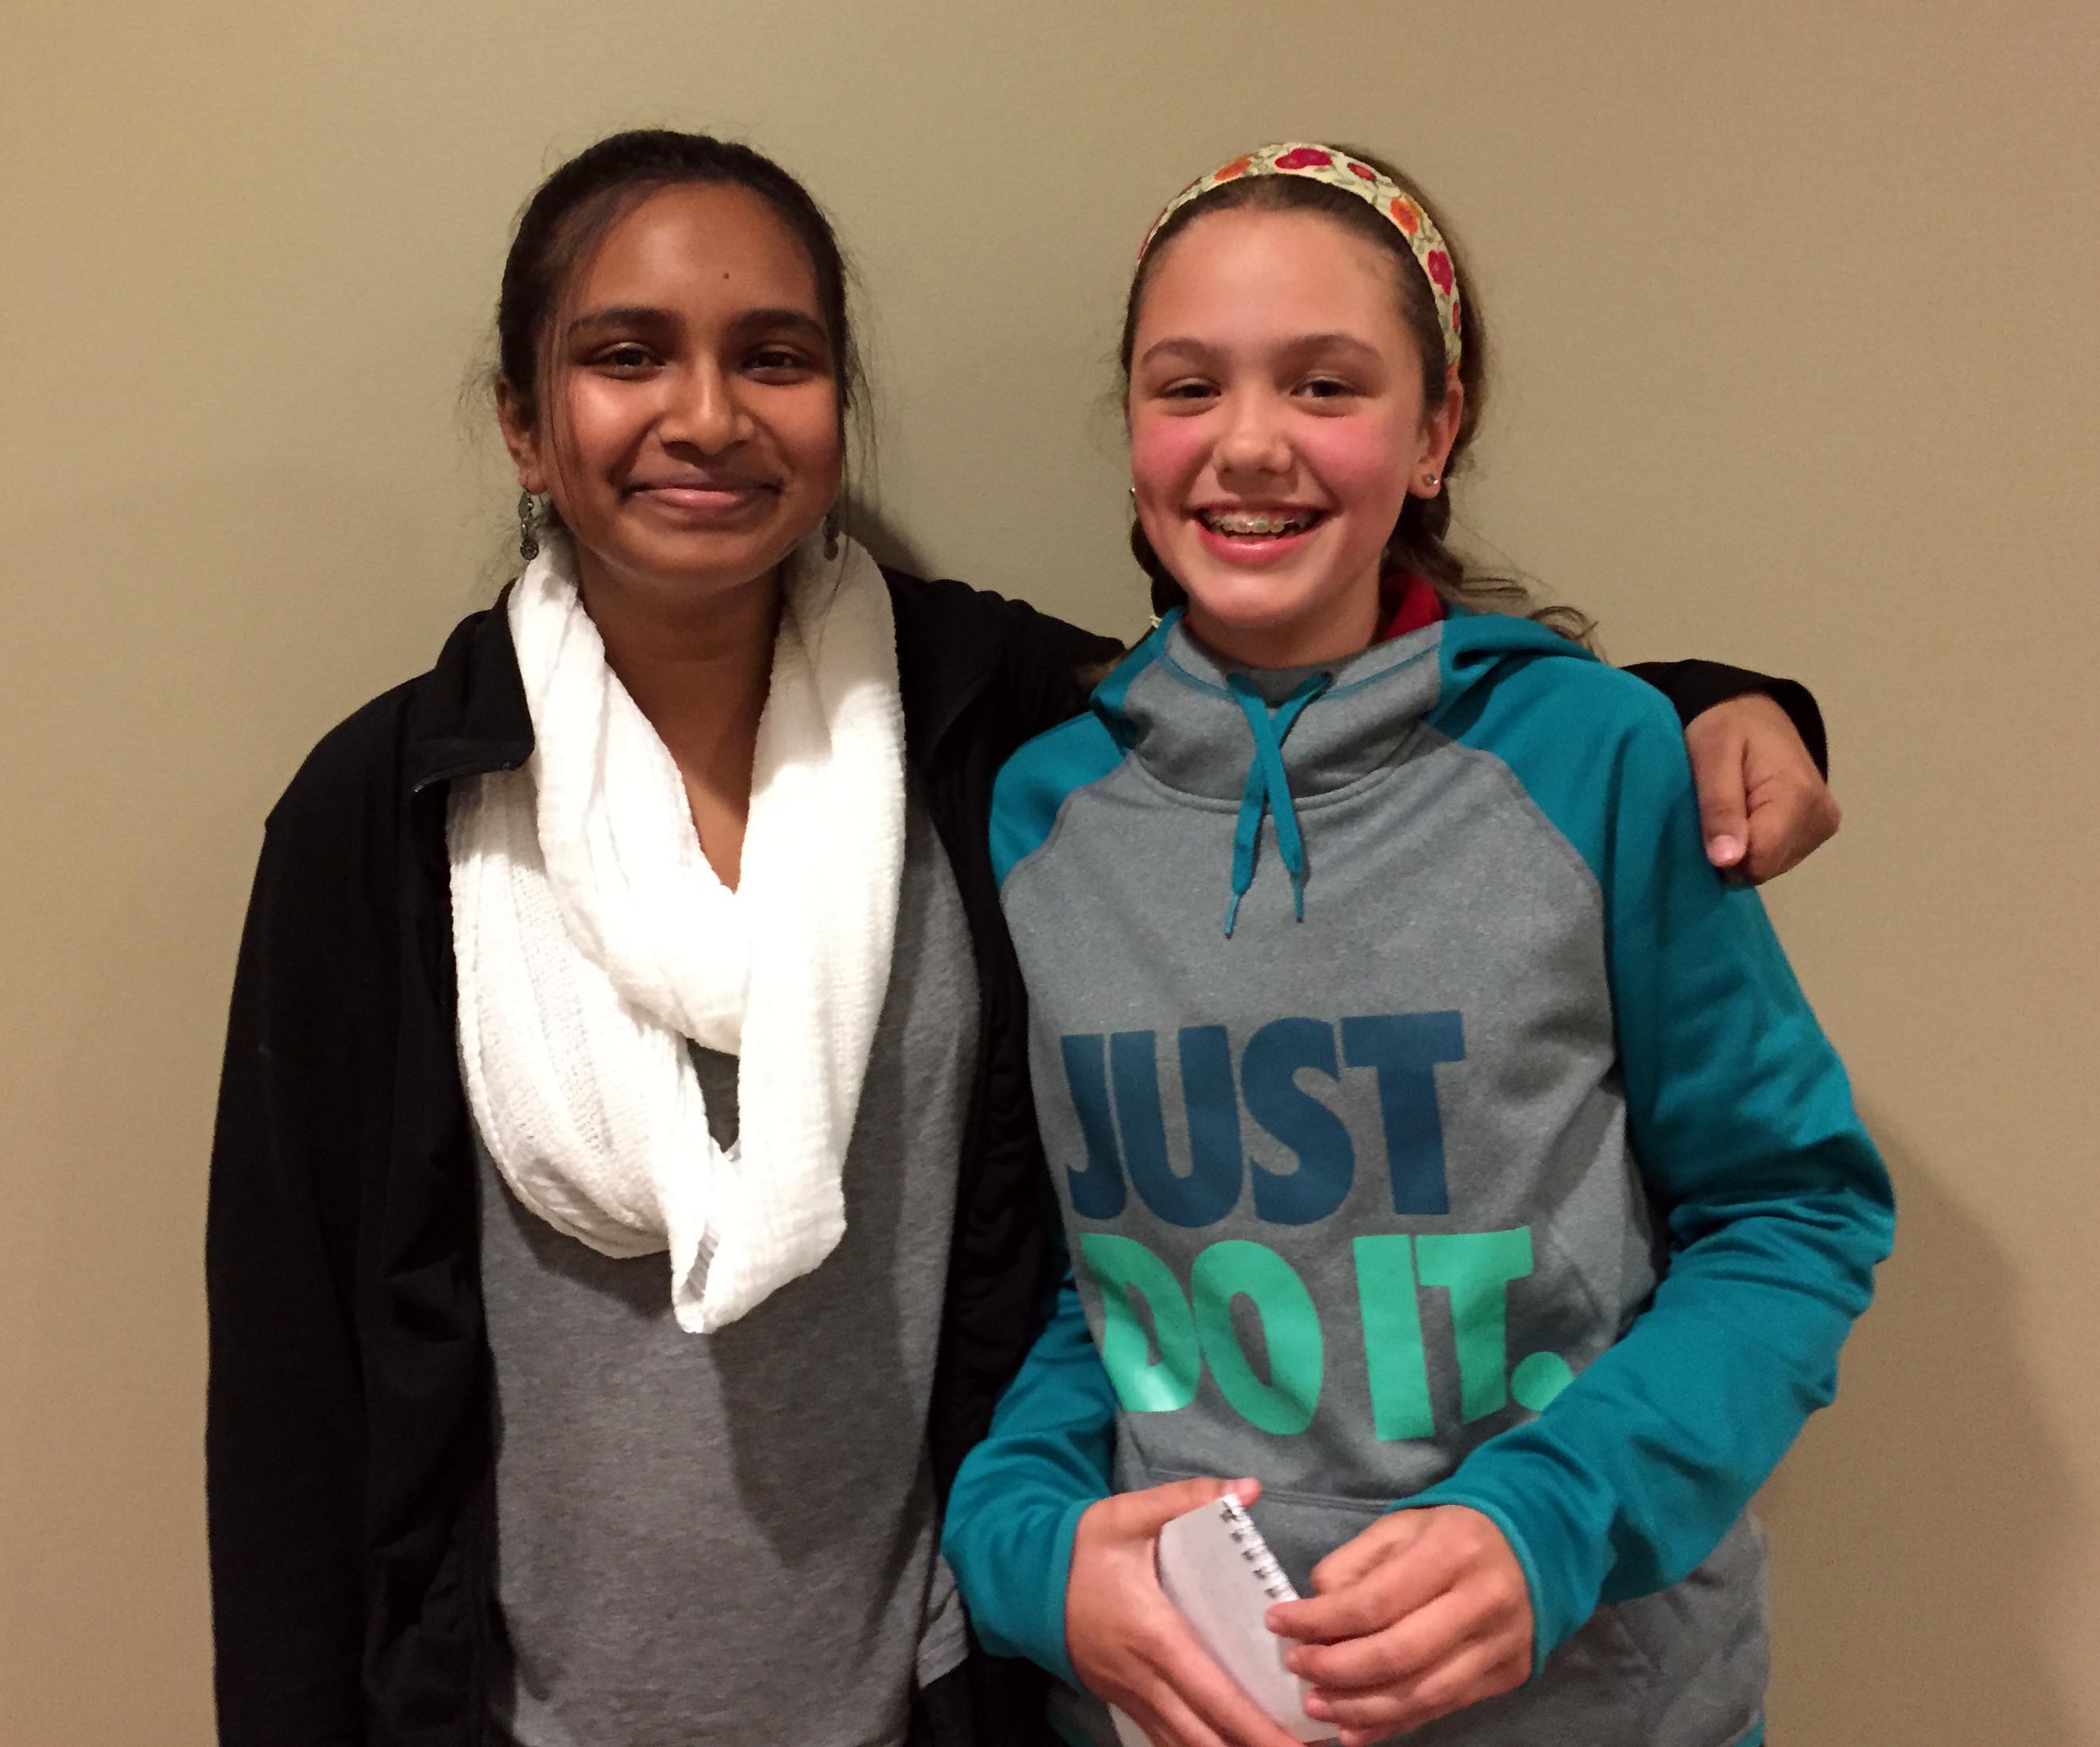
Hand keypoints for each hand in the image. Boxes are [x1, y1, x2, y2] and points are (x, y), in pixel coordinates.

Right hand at [1067, 1477, 1303, 1746]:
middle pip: (1205, 1735)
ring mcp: (1132, 1697)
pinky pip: (1167, 1739)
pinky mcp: (1125, 1702)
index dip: (1253, 1724)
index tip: (1292, 1743)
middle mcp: (1144, 1678)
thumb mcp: (1128, 1513)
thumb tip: (1249, 1488)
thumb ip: (1188, 1499)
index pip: (1211, 1691)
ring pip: (1185, 1745)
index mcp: (1153, 1634)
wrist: (1024, 1579)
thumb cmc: (1082, 1548)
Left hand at [1264, 1505, 1530, 1746]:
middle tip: (1296, 1668)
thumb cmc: (1450, 1534)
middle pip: (1398, 1654)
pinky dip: (1394, 1724)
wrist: (1532, 1546)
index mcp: (1452, 1552)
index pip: (1375, 1601)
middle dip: (1336, 1669)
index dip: (1321, 1620)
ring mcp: (1499, 1645)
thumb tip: (1316, 1611)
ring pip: (1421, 1694)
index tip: (1279, 1623)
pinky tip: (1355, 1727)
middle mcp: (1482, 1602)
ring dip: (1360, 1708)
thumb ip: (1354, 1566)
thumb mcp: (1399, 1527)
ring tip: (1316, 1705)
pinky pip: (1442, 1708)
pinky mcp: (1505, 1677)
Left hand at [1684, 693, 1841, 883]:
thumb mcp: (1712, 757)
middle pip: (1764, 868)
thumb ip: (1720, 807)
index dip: (1722, 856)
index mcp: (1799, 798)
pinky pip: (1777, 858)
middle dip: (1730, 852)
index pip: (1759, 862)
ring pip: (1769, 867)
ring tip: (1729, 812)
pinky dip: (1754, 846)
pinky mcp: (1817, 830)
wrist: (1754, 712)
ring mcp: (1822, 826)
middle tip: (1712, 816)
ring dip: (1741, 849)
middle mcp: (1821, 818)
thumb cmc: (1727, 727)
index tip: (1702, 829)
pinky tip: (1743, 819)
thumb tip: (1727, 861)